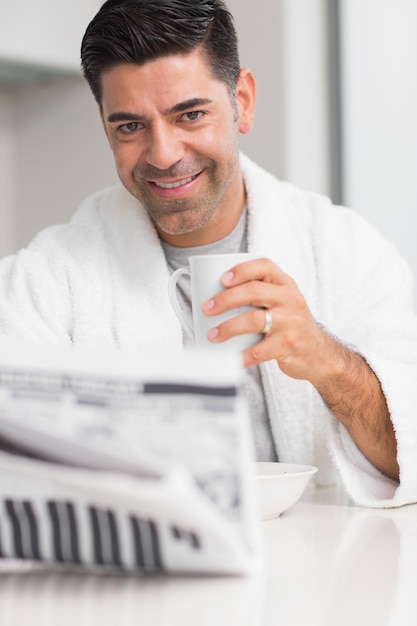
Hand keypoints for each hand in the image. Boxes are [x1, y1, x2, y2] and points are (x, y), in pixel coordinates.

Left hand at [202, 257, 330, 377]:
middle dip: (225, 299)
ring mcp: (291, 322)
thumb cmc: (292, 326)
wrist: (321, 354)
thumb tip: (217, 299)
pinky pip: (259, 350)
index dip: (241, 269)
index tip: (222, 279)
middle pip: (253, 291)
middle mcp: (291, 300)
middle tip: (207, 309)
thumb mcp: (284, 303)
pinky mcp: (288, 345)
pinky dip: (241, 356)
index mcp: (287, 285)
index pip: (264, 266)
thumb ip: (261, 296)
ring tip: (213, 335)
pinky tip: (231, 358)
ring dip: (228, 327)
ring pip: (253, 319)